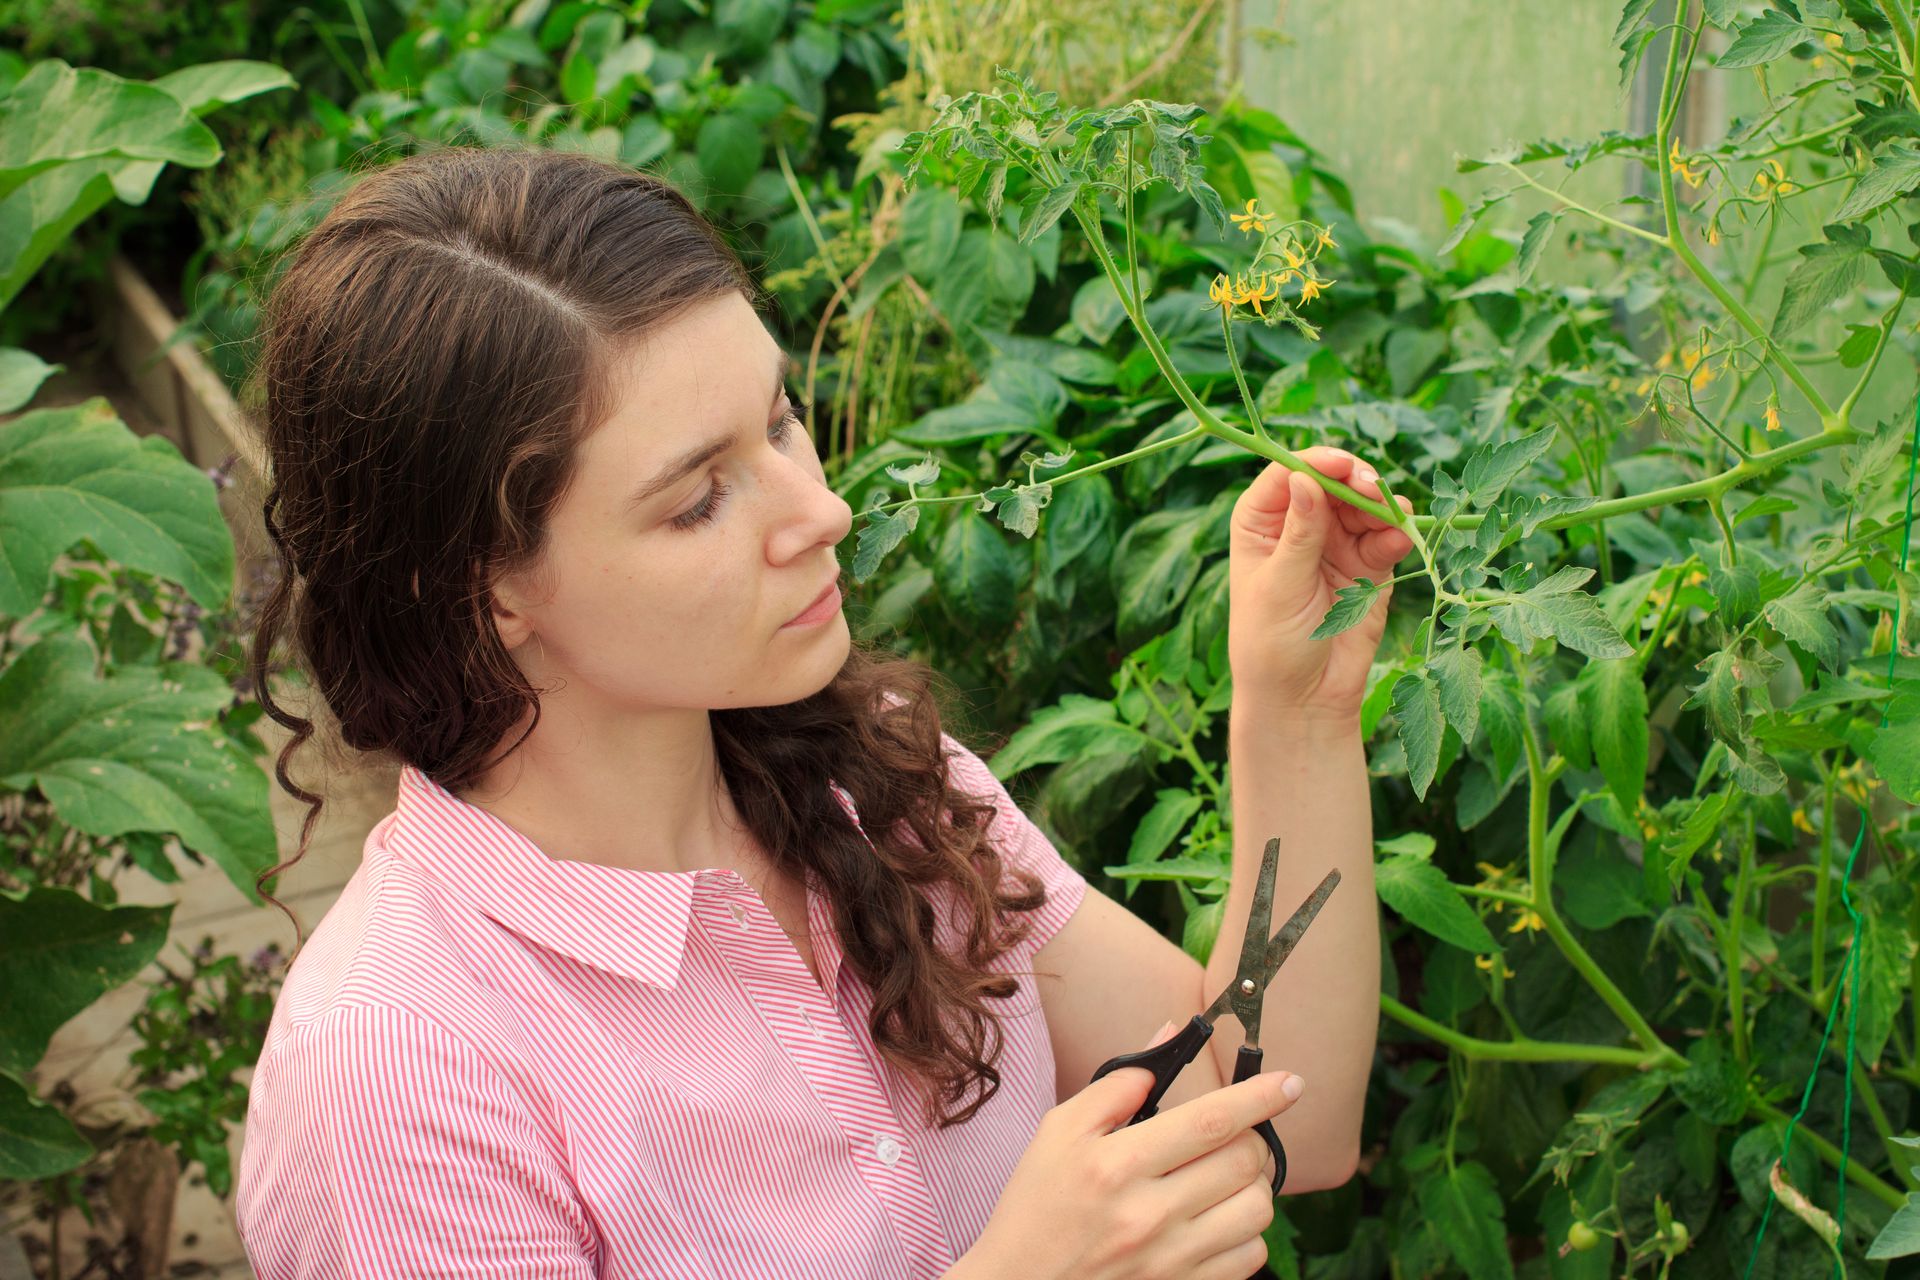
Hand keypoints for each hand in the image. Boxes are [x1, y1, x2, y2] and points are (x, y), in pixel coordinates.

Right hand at [960, 1020, 1303, 1279]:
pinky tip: (1218, 1217)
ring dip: (1253, 1183)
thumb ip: (1116, 1085)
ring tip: (1225, 1175)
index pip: (1210, 1120)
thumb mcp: (1058, 1132)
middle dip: (1253, 1135)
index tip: (1290, 1082)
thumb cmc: (1036, 1205)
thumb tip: (1168, 1040)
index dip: (1258, 1096)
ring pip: (1257, 1210)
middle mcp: (1149, 1214)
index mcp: (1118, 1164)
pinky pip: (1250, 1258)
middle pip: (1243, 1162)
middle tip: (1235, 1131)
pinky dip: (1247, 1232)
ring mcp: (1170, 1259)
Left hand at [1227, 446, 1415, 722]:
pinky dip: (1396, 533)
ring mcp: (1335, 543)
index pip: (1286, 474)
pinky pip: (1386, 537)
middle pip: (1332, 482)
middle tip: (1374, 489)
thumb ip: (1300, 534)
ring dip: (1381, 505)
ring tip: (1393, 516)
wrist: (1303, 698)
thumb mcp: (1281, 585)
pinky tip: (1400, 539)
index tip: (1341, 465)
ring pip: (1363, 505)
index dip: (1315, 462)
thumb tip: (1305, 478)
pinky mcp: (1368, 565)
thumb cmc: (1272, 643)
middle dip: (1356, 480)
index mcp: (1261, 523)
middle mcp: (1299, 525)